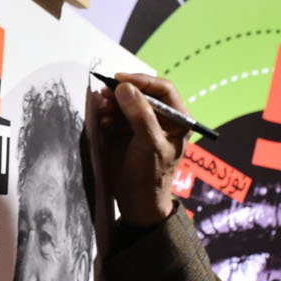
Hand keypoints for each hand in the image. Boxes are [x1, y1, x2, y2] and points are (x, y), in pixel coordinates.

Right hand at [93, 71, 189, 226]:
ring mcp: (142, 123)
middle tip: (106, 92)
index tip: (121, 80)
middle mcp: (161, 117)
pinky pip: (115, 113)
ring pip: (126, 101)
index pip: (163, 89)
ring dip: (113, 101)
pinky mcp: (125, 130)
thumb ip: (140, 115)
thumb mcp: (149, 144)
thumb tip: (125, 88)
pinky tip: (103, 120)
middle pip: (142, 92)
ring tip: (103, 108)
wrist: (136, 201)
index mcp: (178, 118)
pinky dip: (107, 113)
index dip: (142, 81)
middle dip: (123, 91)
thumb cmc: (151, 175)